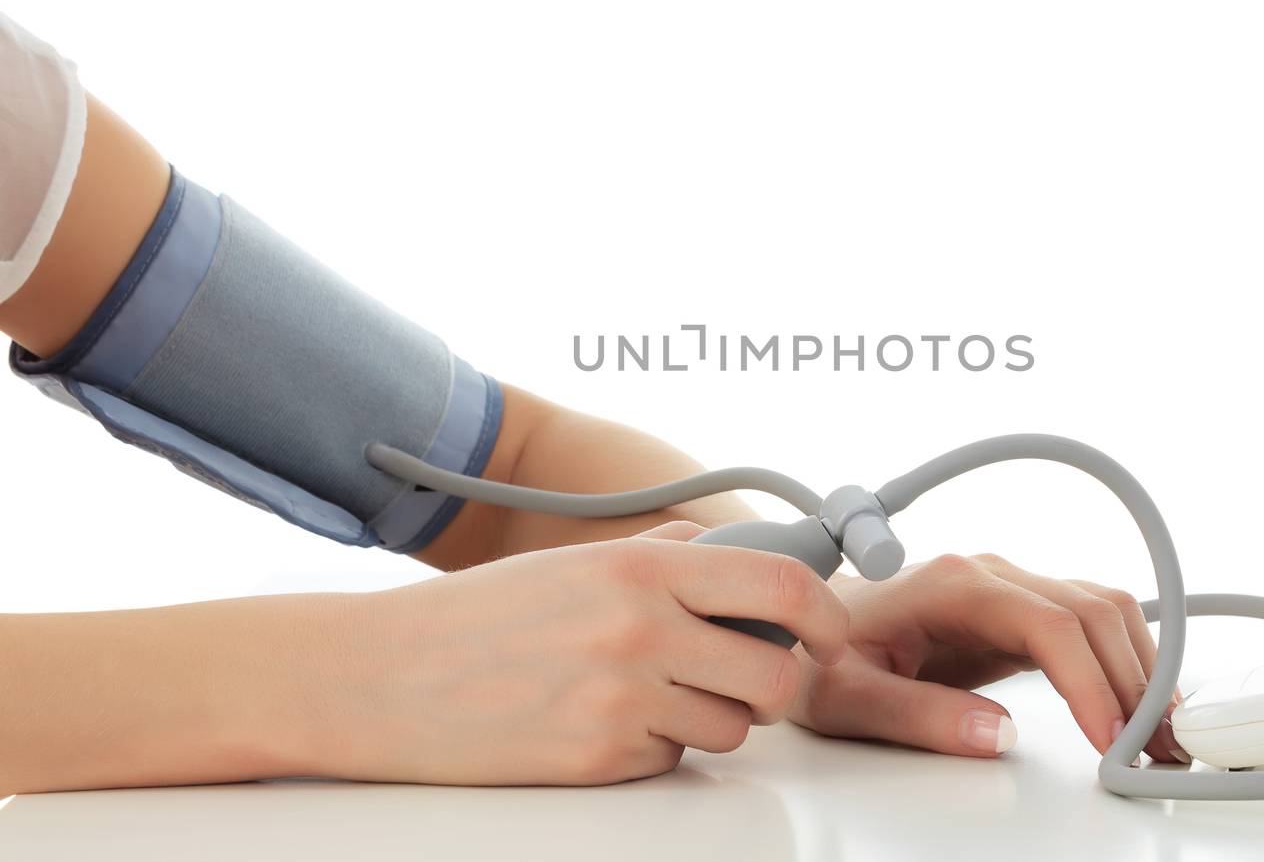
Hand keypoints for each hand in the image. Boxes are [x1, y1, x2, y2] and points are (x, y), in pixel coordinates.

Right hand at [315, 522, 847, 784]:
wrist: (378, 676)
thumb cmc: (478, 617)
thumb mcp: (577, 561)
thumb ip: (667, 556)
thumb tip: (747, 563)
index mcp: (639, 568)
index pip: (780, 586)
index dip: (824, 615)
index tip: (829, 632)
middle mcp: (639, 630)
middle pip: (773, 676)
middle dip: (770, 684)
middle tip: (737, 677)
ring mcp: (619, 701)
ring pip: (730, 730)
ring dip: (707, 719)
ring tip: (645, 696)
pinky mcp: (596, 762)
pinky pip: (670, 762)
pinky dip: (653, 750)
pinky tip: (598, 724)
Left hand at [787, 553, 1187, 762]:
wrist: (805, 625)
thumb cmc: (819, 654)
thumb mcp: (848, 698)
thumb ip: (917, 715)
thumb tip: (997, 735)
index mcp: (952, 584)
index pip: (1050, 623)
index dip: (1092, 682)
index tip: (1113, 740)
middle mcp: (990, 574)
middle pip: (1093, 610)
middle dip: (1135, 680)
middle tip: (1154, 753)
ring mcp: (1009, 588)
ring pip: (1103, 609)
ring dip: (1141, 668)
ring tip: (1158, 739)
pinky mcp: (1018, 611)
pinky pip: (1089, 624)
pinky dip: (1123, 661)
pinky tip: (1138, 706)